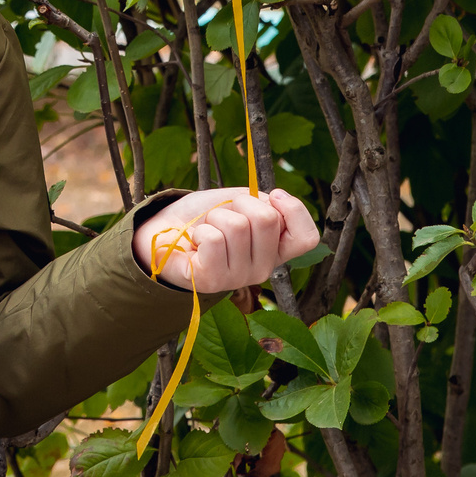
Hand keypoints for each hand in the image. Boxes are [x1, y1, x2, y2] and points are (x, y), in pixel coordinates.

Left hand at [133, 188, 319, 292]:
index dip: (294, 209)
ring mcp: (239, 278)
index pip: (308, 238)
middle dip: (242, 203)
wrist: (167, 229)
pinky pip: (215, 239)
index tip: (272, 196)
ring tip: (208, 228)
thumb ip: (265, 203)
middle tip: (225, 213)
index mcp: (276, 249)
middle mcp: (263, 268)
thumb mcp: (242, 202)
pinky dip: (201, 230)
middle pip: (268, 220)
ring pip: (238, 226)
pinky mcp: (212, 280)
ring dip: (217, 217)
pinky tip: (197, 242)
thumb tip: (277, 200)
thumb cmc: (206, 216)